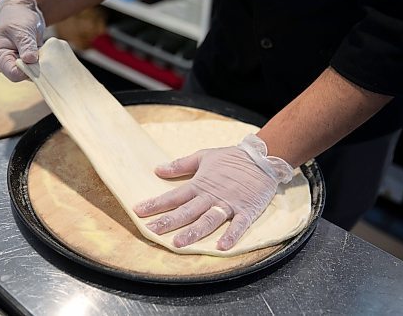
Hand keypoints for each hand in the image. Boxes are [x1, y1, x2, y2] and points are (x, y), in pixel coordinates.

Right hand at [0, 0, 44, 81]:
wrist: (21, 11)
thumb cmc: (17, 17)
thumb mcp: (21, 29)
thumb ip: (26, 45)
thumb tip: (30, 60)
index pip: (13, 74)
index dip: (27, 71)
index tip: (37, 60)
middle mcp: (6, 62)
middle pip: (23, 76)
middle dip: (35, 68)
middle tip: (41, 53)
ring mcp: (16, 63)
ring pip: (31, 73)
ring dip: (40, 64)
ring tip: (41, 49)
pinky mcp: (25, 62)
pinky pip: (36, 68)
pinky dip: (42, 62)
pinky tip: (43, 51)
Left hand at [134, 134, 293, 250]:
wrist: (262, 158)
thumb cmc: (231, 158)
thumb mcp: (204, 156)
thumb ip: (181, 165)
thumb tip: (157, 169)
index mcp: (200, 184)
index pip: (174, 196)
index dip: (156, 204)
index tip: (139, 211)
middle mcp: (211, 196)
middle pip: (187, 211)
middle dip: (169, 221)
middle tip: (153, 231)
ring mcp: (229, 204)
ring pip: (209, 220)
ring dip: (194, 232)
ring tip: (179, 243)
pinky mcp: (246, 211)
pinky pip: (238, 225)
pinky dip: (231, 236)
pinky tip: (222, 247)